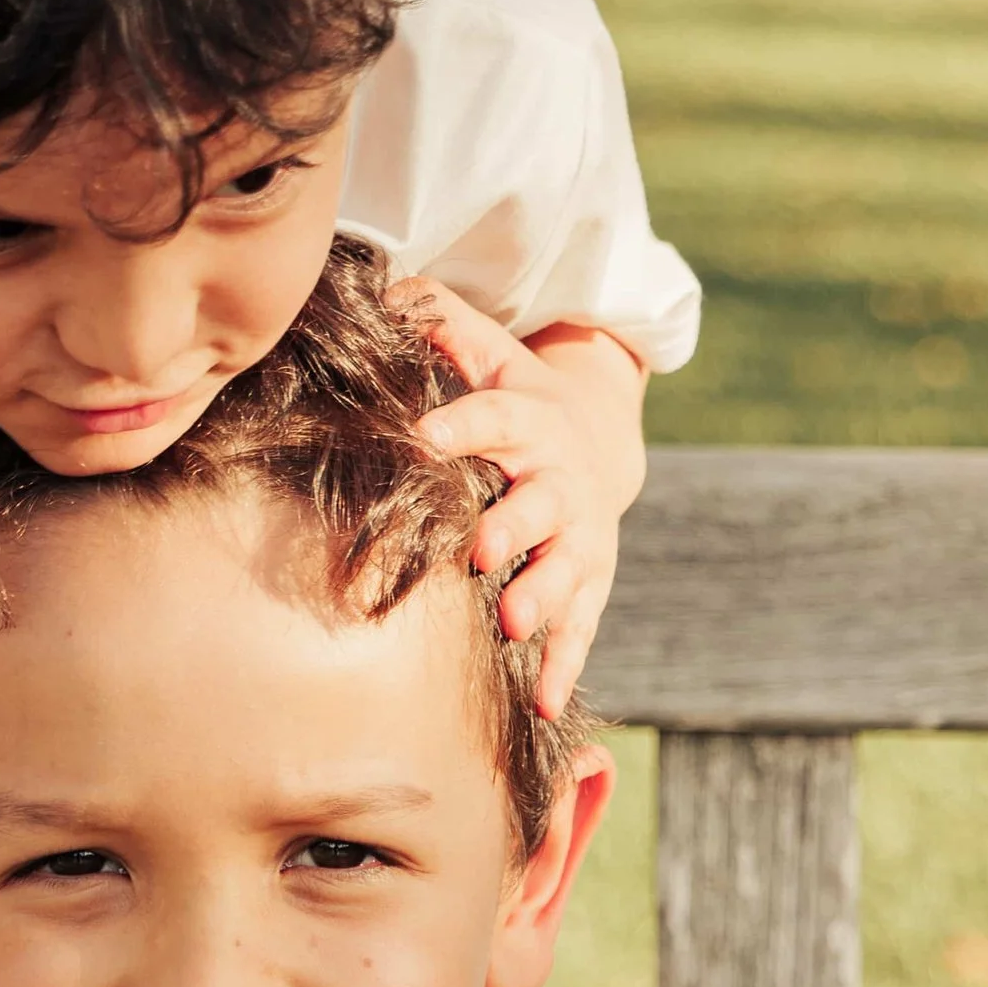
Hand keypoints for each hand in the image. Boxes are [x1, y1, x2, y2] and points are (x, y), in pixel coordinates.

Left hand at [400, 284, 645, 715]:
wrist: (598, 440)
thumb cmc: (519, 398)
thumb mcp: (494, 352)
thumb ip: (448, 325)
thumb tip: (389, 283)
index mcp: (529, 420)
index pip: (496, 417)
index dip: (462, 427)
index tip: (422, 441)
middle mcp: (560, 481)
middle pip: (540, 503)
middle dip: (513, 527)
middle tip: (480, 551)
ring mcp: (581, 536)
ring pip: (566, 569)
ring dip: (541, 597)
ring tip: (512, 626)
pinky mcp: (592, 582)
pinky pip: (581, 626)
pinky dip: (564, 663)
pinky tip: (541, 703)